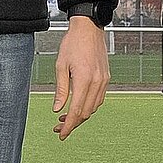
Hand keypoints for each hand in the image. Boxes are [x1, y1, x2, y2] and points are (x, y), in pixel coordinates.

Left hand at [53, 16, 109, 139]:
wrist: (89, 28)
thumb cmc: (72, 44)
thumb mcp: (60, 66)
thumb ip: (60, 90)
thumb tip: (57, 109)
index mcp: (84, 80)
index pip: (76, 111)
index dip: (68, 126)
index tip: (61, 134)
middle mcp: (97, 83)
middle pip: (86, 113)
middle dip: (73, 123)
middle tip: (58, 127)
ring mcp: (103, 81)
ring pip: (93, 108)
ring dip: (80, 116)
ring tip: (65, 117)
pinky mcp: (106, 78)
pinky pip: (99, 99)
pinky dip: (88, 106)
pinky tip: (78, 105)